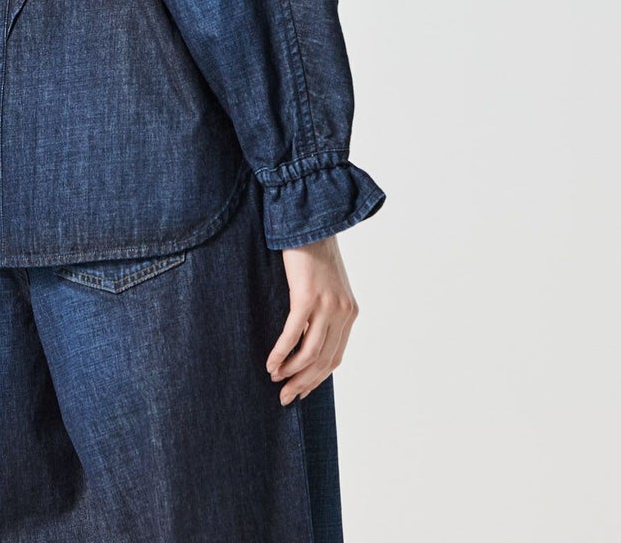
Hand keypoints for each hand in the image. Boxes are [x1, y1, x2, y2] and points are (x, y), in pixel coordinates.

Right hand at [264, 233, 358, 405]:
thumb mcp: (326, 286)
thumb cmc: (312, 253)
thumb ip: (322, 311)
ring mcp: (327, 305)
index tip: (300, 391)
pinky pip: (293, 333)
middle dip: (304, 383)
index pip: (335, 357)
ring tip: (275, 381)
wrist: (309, 222)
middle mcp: (343, 312)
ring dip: (291, 371)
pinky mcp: (307, 296)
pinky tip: (271, 362)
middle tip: (285, 398)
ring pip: (310, 352)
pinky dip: (282, 352)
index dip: (317, 378)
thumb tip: (303, 339)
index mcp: (349, 312)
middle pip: (324, 360)